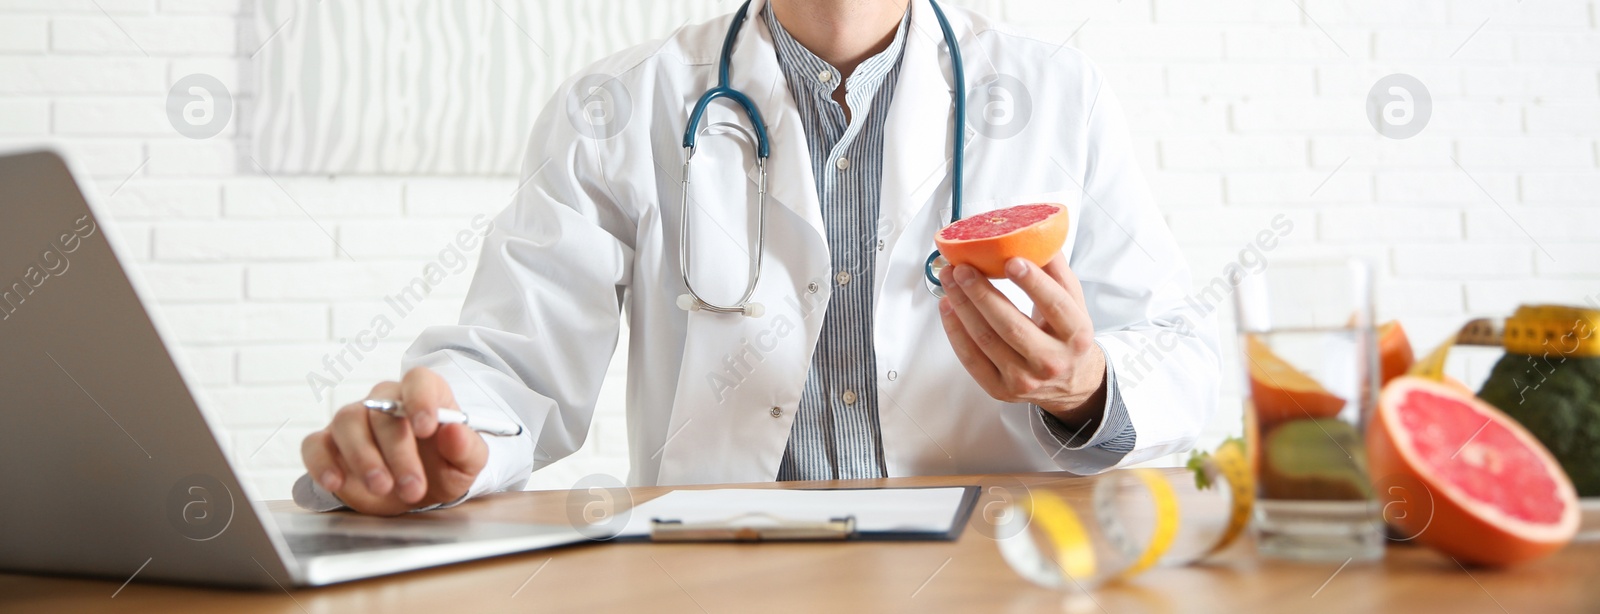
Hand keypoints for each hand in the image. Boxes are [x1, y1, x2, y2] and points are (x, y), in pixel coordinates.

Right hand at [301, 367, 487, 515]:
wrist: (416, 491)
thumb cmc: (443, 468)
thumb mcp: (466, 465)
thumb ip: (466, 448)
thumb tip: (454, 431)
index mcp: (423, 395)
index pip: (418, 380)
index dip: (420, 399)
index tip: (427, 428)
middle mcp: (385, 400)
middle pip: (383, 411)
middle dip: (398, 453)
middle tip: (412, 488)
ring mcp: (354, 420)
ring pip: (348, 422)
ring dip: (364, 457)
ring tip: (381, 487)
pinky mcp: (329, 444)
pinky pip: (315, 444)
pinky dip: (321, 462)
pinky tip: (335, 482)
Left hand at [938, 255, 1107, 424]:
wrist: (1070, 382)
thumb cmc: (1067, 335)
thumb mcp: (1074, 303)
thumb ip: (1055, 271)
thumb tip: (1031, 233)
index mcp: (1076, 335)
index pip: (1055, 305)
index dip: (1033, 282)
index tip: (1011, 260)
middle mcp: (1051, 361)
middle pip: (1011, 325)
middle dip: (981, 293)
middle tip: (963, 267)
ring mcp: (1024, 379)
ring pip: (986, 340)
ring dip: (962, 306)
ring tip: (949, 279)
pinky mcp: (1000, 389)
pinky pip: (970, 359)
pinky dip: (954, 330)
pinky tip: (947, 306)